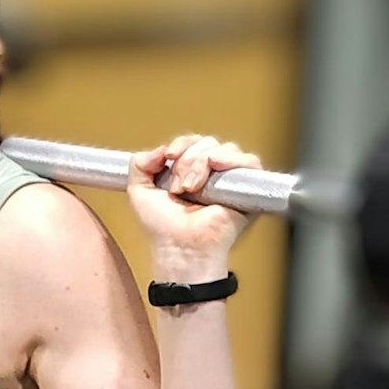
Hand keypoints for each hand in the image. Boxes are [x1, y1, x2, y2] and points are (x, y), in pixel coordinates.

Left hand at [127, 133, 262, 273]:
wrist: (180, 246)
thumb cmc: (163, 229)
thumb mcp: (139, 192)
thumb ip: (139, 164)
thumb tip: (160, 148)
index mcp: (189, 173)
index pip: (191, 142)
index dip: (180, 145)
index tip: (168, 157)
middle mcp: (210, 175)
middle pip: (206, 142)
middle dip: (188, 160)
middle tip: (179, 187)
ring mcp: (229, 181)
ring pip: (224, 149)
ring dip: (202, 163)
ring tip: (193, 188)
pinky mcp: (247, 188)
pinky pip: (249, 161)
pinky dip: (230, 159)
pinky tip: (216, 168)